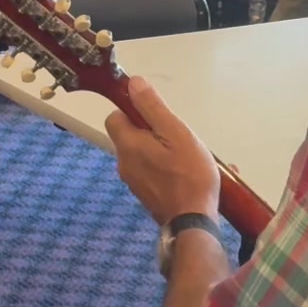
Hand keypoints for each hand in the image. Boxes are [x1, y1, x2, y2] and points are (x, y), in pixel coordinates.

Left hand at [104, 76, 220, 223]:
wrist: (193, 223)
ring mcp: (135, 183)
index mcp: (127, 145)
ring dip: (163, 151)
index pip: (115, 117)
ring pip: (144, 155)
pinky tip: (191, 174)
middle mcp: (124, 164)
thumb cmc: (188, 174)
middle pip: (131, 136)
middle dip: (153, 132)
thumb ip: (152, 107)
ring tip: (190, 156)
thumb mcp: (175, 133)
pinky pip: (153, 173)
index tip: (156, 116)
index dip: (133, 112)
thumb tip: (133, 83)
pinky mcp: (147, 196)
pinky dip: (167, 169)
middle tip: (179, 138)